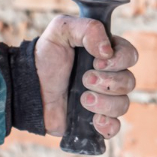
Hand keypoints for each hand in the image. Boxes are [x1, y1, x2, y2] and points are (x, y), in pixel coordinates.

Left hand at [35, 16, 138, 137]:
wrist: (26, 88)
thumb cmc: (44, 58)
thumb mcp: (61, 31)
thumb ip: (87, 28)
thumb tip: (107, 50)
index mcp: (104, 55)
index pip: (130, 55)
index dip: (120, 60)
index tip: (97, 61)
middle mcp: (108, 77)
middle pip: (129, 82)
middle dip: (108, 82)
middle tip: (84, 79)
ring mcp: (103, 100)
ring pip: (123, 105)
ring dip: (104, 102)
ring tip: (82, 99)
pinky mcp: (94, 121)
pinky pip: (115, 128)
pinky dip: (108, 125)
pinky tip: (94, 119)